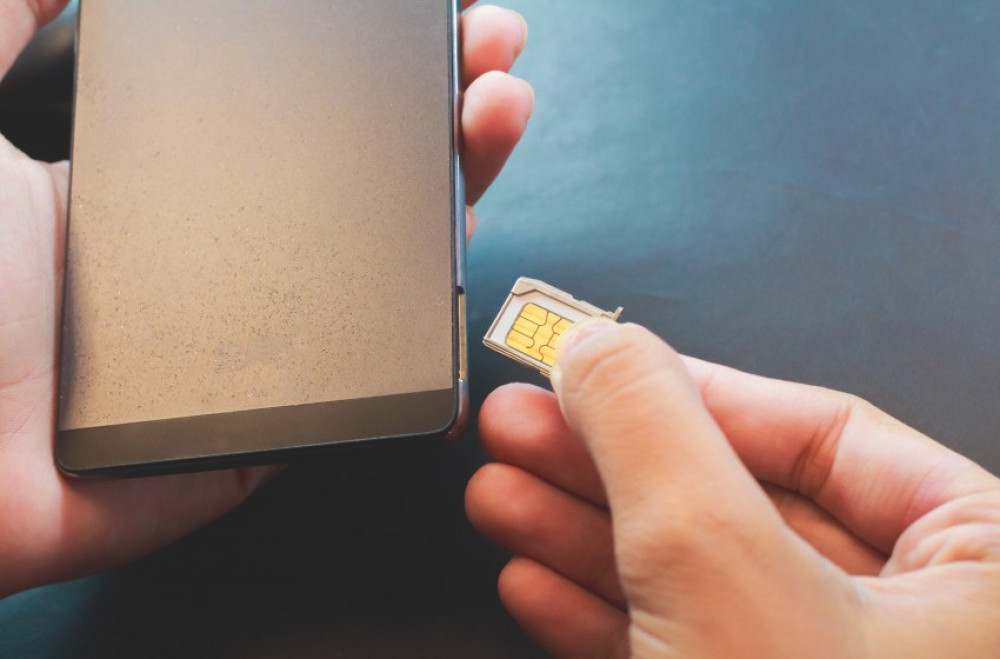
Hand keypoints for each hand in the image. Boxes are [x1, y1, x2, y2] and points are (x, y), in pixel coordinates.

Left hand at [0, 0, 531, 596]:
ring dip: (457, 193)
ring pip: (384, 276)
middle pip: (364, 188)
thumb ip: (25, 13)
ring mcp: (251, 348)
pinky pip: (367, 393)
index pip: (299, 118)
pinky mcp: (266, 431)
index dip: (370, 68)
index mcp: (164, 184)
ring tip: (495, 112)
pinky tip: (462, 261)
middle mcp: (221, 263)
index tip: (426, 16)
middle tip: (486, 50)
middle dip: (439, 109)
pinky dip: (431, 341)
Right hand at [468, 319, 999, 656]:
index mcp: (987, 565)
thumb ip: (655, 434)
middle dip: (608, 465)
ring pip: (697, 575)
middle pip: (738, 499)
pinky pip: (681, 642)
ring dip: (585, 534)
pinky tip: (537, 578)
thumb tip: (600, 346)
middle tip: (523, 424)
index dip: (689, 391)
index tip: (597, 371)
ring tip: (500, 494)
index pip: (824, 431)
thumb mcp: (718, 567)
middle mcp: (923, 623)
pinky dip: (603, 611)